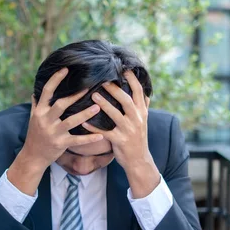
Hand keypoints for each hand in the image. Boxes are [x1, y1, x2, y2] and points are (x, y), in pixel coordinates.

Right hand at [8, 68, 101, 195]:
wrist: (32, 157)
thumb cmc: (34, 135)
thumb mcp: (32, 118)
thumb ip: (36, 104)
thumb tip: (36, 90)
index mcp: (39, 111)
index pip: (46, 92)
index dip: (56, 79)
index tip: (66, 69)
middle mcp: (45, 120)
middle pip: (60, 105)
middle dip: (75, 96)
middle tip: (89, 87)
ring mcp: (53, 133)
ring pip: (71, 122)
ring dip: (85, 114)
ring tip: (98, 107)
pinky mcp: (60, 144)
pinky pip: (77, 141)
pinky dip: (89, 138)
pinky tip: (101, 136)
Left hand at [83, 70, 159, 197]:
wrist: (139, 160)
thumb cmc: (138, 138)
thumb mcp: (144, 121)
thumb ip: (143, 107)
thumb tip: (146, 92)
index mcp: (142, 112)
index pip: (139, 92)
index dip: (132, 79)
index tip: (123, 68)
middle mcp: (137, 119)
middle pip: (126, 101)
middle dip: (115, 89)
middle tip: (103, 80)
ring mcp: (128, 131)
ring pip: (116, 115)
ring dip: (104, 105)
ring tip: (93, 96)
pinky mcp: (119, 141)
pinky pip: (104, 133)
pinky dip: (93, 128)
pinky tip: (84, 122)